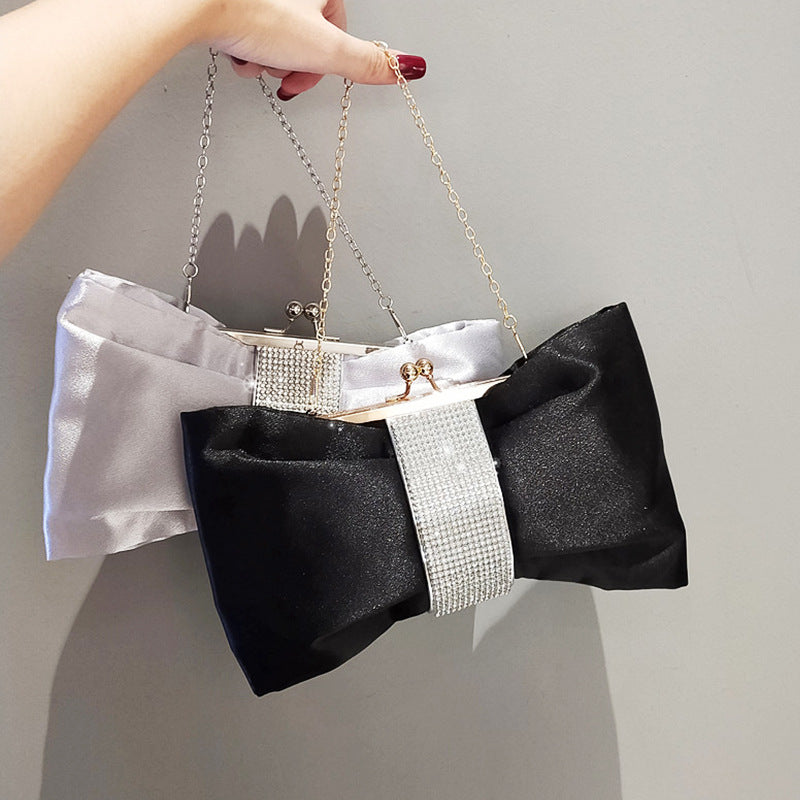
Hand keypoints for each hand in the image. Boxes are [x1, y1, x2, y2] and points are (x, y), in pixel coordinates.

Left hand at [202, 0, 425, 98]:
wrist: (199, 6)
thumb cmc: (252, 15)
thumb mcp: (325, 49)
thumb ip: (368, 62)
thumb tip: (410, 65)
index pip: (336, 32)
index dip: (324, 62)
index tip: (310, 72)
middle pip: (306, 39)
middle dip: (292, 64)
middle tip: (281, 69)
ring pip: (276, 40)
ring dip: (267, 61)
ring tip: (254, 57)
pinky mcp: (236, 7)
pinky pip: (249, 35)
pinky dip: (245, 51)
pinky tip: (238, 52)